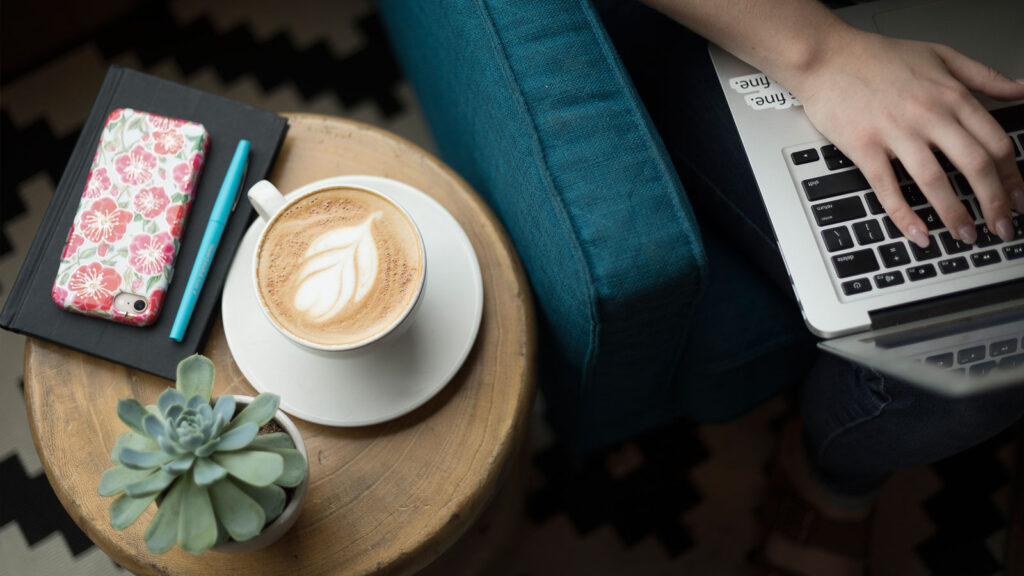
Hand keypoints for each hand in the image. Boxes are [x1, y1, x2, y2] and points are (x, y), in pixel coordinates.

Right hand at [786, 29, 1023, 246]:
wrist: (826, 57)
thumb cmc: (877, 57)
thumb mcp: (941, 55)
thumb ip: (984, 75)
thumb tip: (1022, 89)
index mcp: (951, 95)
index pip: (995, 142)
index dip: (1012, 177)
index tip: (1018, 199)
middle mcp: (928, 114)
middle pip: (974, 165)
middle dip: (994, 203)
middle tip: (1001, 226)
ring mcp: (895, 133)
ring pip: (935, 181)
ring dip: (955, 215)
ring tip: (965, 235)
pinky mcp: (864, 147)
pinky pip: (888, 188)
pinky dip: (904, 215)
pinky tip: (918, 233)